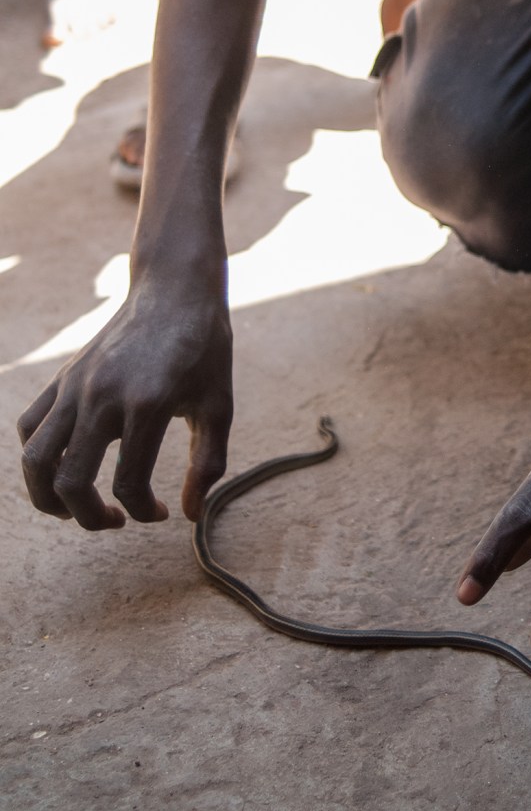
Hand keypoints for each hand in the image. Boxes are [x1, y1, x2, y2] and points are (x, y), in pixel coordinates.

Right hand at [17, 283, 232, 529]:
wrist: (175, 289)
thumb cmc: (204, 348)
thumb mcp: (218, 405)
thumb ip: (208, 463)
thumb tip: (188, 516)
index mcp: (147, 404)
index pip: (128, 484)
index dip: (142, 512)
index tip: (160, 512)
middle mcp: (102, 395)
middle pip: (70, 481)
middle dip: (89, 518)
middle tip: (113, 521)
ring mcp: (76, 384)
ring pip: (35, 458)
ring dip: (48, 496)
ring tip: (75, 507)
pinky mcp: (64, 376)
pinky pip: (30, 426)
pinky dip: (38, 456)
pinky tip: (66, 464)